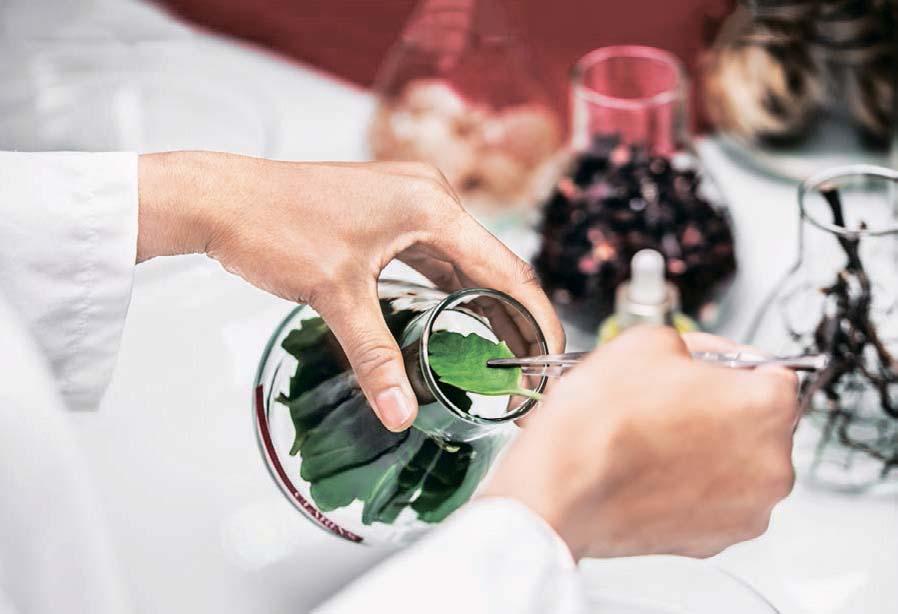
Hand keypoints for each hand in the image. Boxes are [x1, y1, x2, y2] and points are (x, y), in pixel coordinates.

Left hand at [137, 152, 563, 430]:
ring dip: (480, 305)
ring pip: (461, 262)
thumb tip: (401, 413)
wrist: (221, 199)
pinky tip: (453, 323)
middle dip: (511, 317)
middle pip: (490, 264)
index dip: (535, 315)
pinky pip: (432, 257)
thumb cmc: (274, 226)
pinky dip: (447, 291)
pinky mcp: (386, 214)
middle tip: (526, 369)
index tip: (551, 356)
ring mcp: (406, 202)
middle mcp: (428, 196)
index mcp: (430, 205)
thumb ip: (374, 355)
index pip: (504, 267)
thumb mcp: (334, 294)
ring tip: (498, 354)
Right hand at [481, 326, 798, 559]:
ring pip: (738, 466)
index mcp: (767, 406)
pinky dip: (693, 488)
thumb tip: (699, 358)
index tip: (711, 371)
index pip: (775, 372)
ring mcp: (747, 509)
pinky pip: (715, 502)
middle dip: (724, 411)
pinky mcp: (716, 540)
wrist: (562, 483)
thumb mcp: (647, 342)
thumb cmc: (601, 421)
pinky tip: (652, 471)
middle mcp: (772, 463)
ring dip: (710, 451)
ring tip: (655, 440)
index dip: (735, 366)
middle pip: (759, 423)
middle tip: (673, 404)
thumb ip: (694, 345)